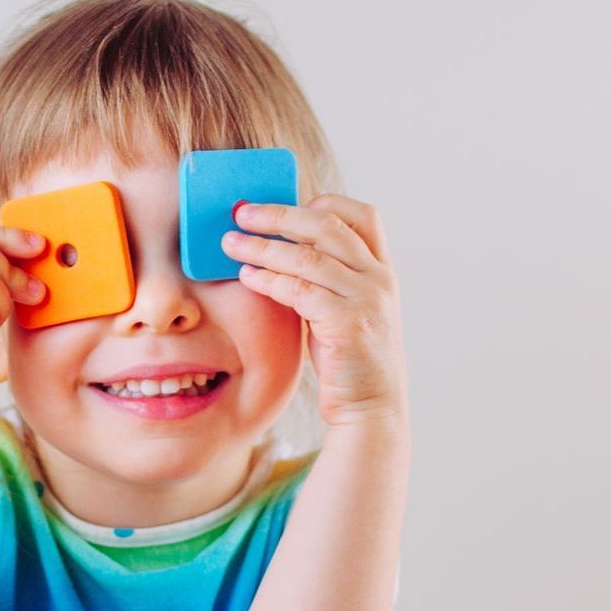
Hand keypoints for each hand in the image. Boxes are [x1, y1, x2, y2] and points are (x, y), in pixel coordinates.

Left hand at [221, 195, 407, 429]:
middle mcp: (378, 278)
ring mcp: (366, 300)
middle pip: (327, 226)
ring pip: (309, 256)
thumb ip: (322, 279)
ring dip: (263, 246)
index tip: (281, 207)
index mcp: (380, 270)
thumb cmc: (346, 359)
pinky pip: (300, 290)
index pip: (362, 215)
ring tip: (229, 243)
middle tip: (241, 213)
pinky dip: (269, 279)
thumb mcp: (339, 308)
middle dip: (279, 215)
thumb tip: (276, 251)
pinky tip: (246, 276)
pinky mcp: (347, 324)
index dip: (320, 203)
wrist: (369, 407)